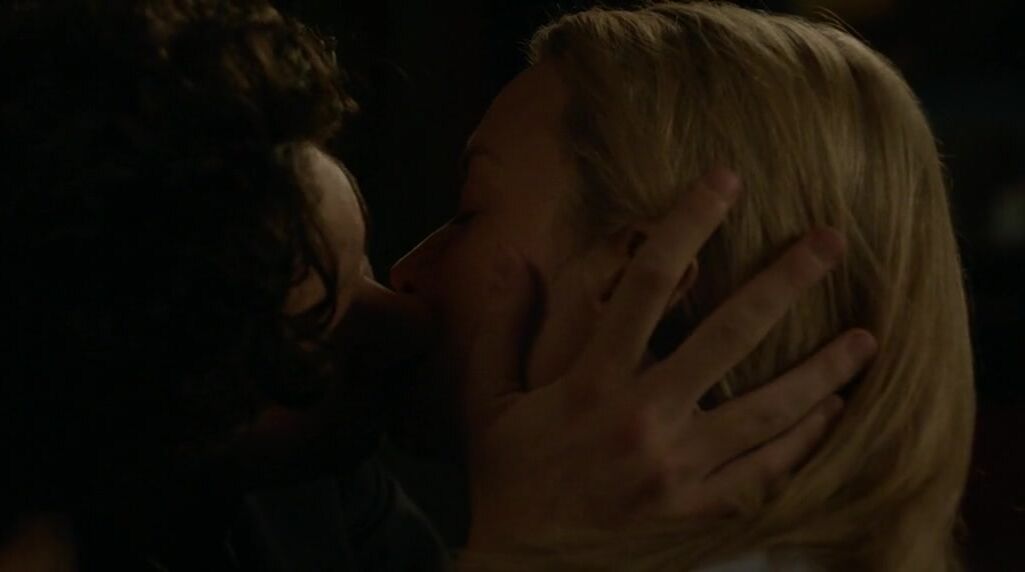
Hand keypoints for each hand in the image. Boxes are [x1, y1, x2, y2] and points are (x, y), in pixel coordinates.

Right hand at [461, 169, 876, 550]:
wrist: (523, 566)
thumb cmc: (508, 476)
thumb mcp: (488, 399)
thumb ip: (500, 327)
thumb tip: (512, 259)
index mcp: (592, 382)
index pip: (650, 286)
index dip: (688, 225)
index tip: (722, 182)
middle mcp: (644, 418)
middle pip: (730, 336)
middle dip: (784, 282)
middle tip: (831, 243)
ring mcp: (678, 468)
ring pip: (767, 410)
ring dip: (822, 370)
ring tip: (868, 337)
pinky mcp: (696, 509)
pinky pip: (764, 472)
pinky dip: (804, 440)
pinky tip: (834, 411)